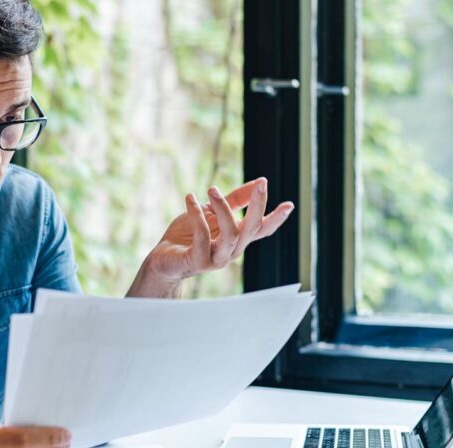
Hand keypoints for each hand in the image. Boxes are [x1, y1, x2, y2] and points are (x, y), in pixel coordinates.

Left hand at [128, 177, 293, 296]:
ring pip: (231, 234)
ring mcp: (216, 259)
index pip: (262, 230)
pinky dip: (197, 214)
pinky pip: (203, 236)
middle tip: (261, 184)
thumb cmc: (188, 235)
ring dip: (224, 209)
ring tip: (211, 189)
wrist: (162, 259)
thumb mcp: (212, 212)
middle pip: (252, 230)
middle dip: (258, 206)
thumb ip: (234, 200)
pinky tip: (190, 199)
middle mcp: (231, 251)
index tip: (290, 204)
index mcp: (237, 239)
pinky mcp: (198, 261)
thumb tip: (258, 182)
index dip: (276, 219)